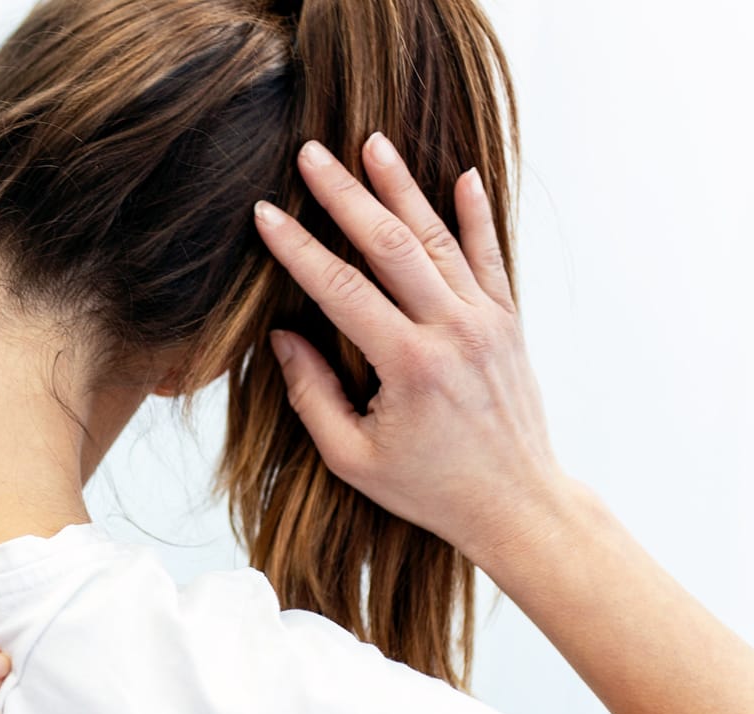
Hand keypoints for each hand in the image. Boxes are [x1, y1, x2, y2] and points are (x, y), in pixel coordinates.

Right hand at [252, 133, 575, 568]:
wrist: (515, 503)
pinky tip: (462, 176)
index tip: (265, 214)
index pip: (340, 288)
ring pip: (438, 239)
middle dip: (345, 193)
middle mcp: (452, 331)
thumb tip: (282, 336)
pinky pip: (489, 257)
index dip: (297, 248)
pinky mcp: (507, 322)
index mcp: (408, 364)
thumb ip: (312, 394)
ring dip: (403, 187)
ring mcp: (486, 321)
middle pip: (391, 244)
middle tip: (312, 153)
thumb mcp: (352, 455)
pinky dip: (476, 216)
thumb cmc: (427, 488)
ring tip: (372, 143)